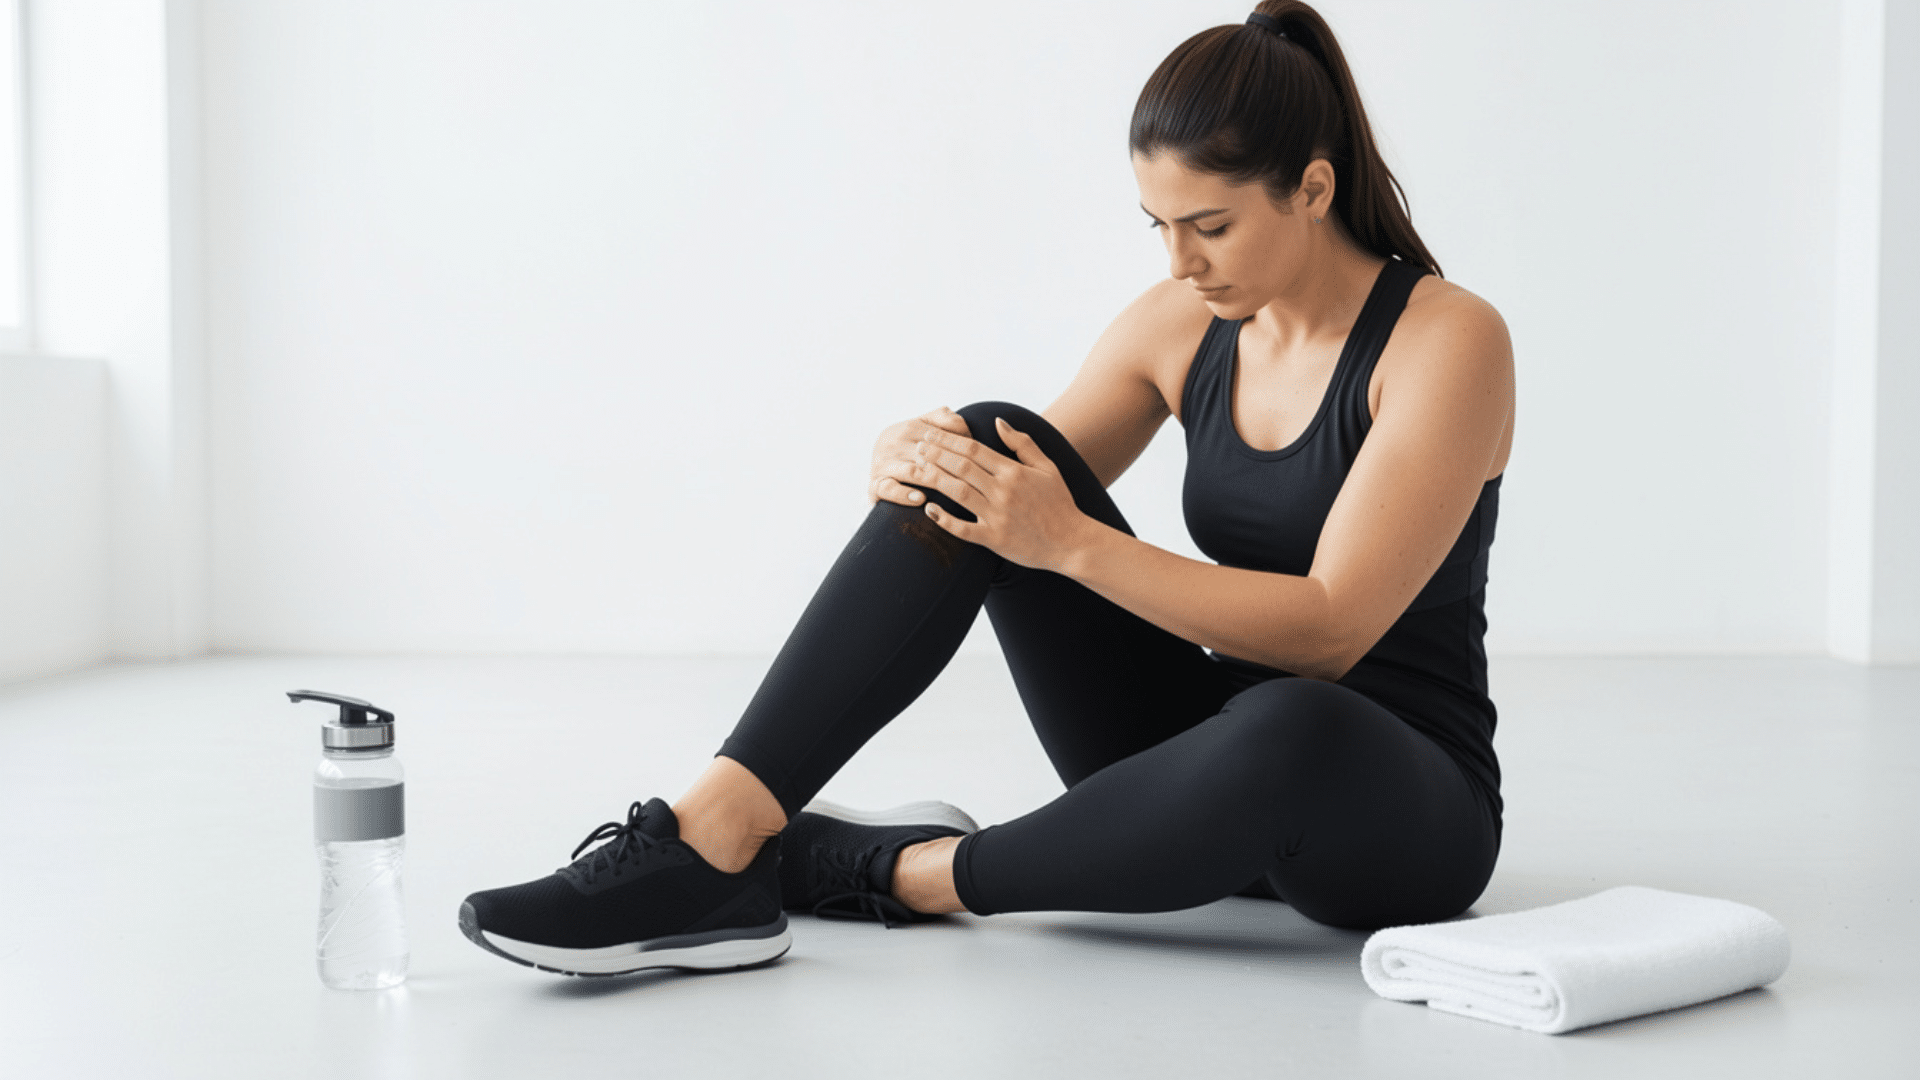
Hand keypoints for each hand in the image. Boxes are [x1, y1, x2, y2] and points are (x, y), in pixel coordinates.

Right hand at [869, 407, 972, 506]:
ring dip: (931, 480)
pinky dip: (903, 494)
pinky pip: (888, 489)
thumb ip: (943, 420)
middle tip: (973, 481)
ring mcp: (882, 464)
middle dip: (950, 467)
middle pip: (926, 455)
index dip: (958, 446)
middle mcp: (892, 443)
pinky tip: (920, 498)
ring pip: (910, 472)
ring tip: (950, 489)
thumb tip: (963, 424)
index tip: (979, 460)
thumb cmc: (911, 449)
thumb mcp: (924, 427)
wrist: (882, 470)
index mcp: (908, 428)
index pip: (936, 436)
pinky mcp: (874, 485)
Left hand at [914, 417, 1089, 571]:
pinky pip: (963, 529)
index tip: (931, 433)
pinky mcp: (994, 540)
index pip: (974, 449)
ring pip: (957, 492)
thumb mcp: (1048, 467)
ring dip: (934, 479)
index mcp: (1014, 472)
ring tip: (916, 469)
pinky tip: (929, 509)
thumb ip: (1022, 443)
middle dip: (935, 454)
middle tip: (917, 446)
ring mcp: (997, 516)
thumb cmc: (1060, 503)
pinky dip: (945, 520)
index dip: (949, 439)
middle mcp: (1003, 491)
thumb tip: (998, 421)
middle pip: (961, 466)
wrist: (1072, 542)